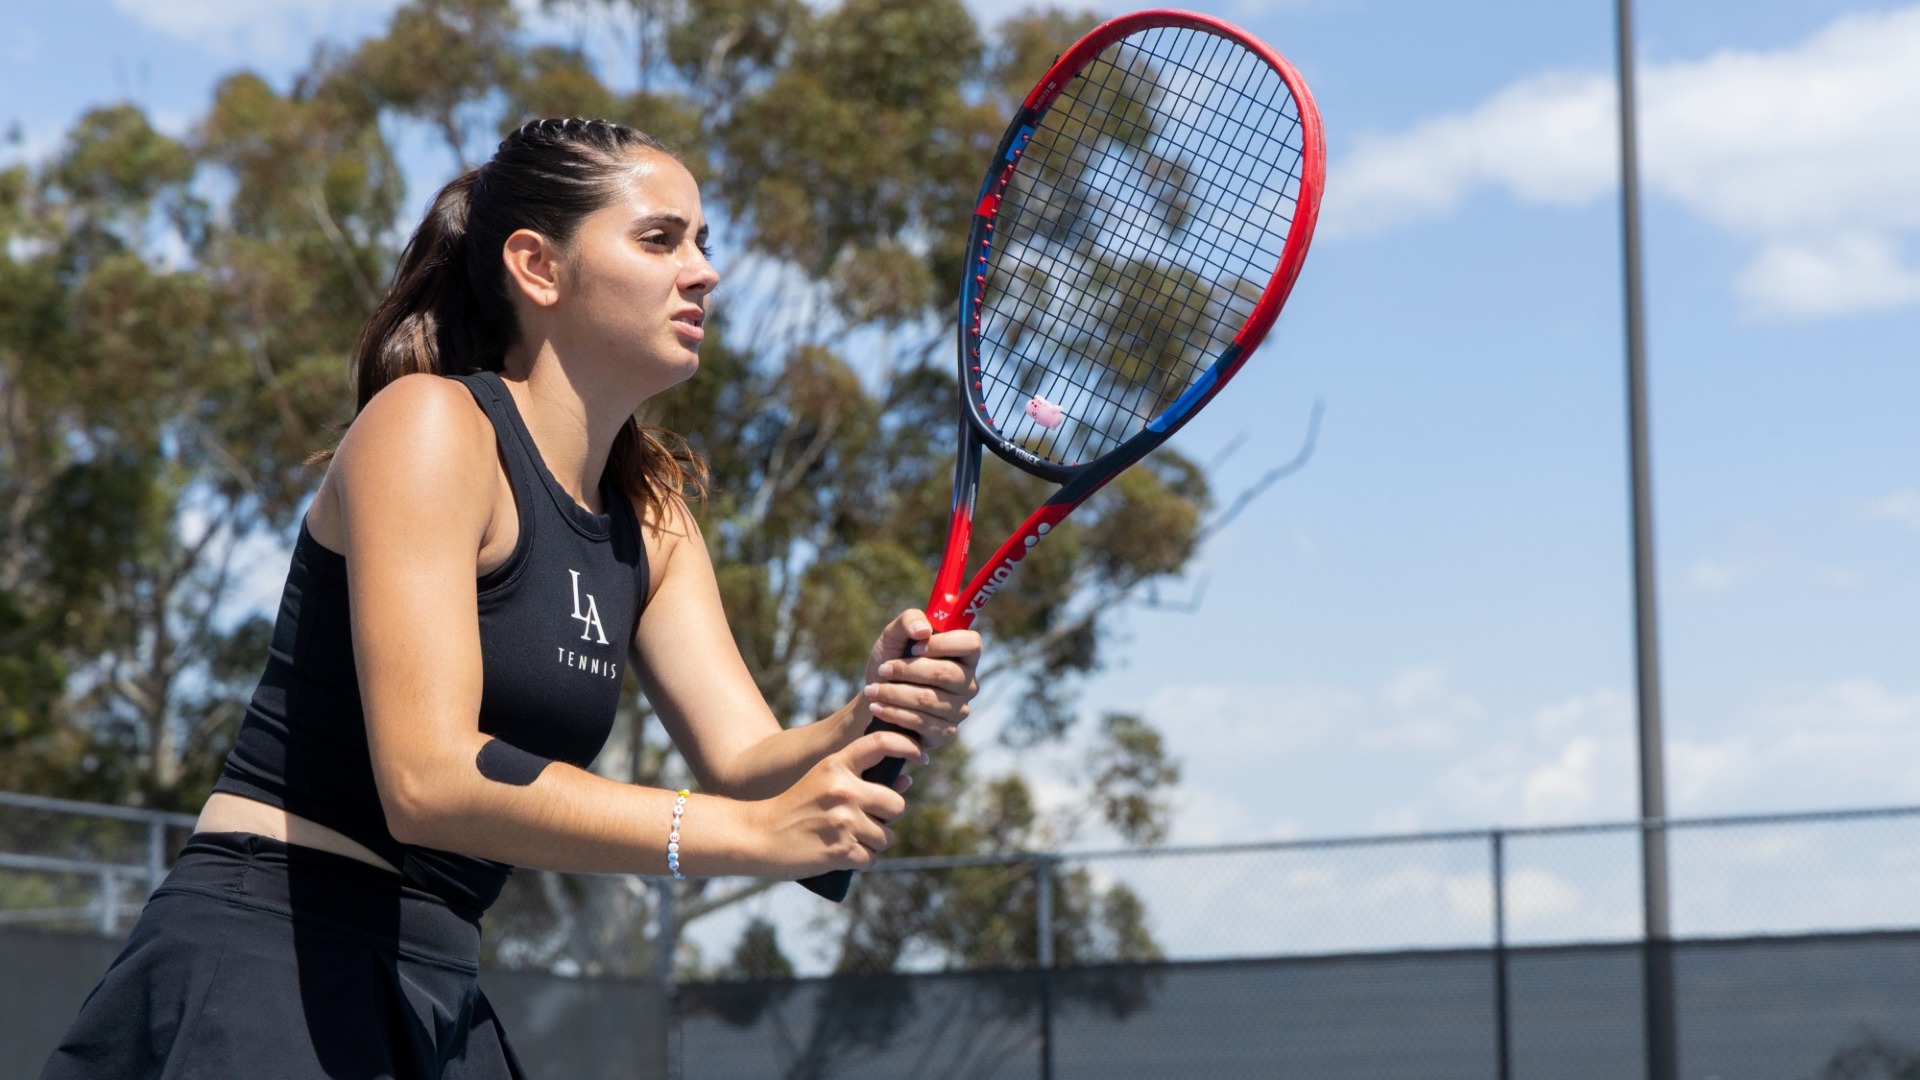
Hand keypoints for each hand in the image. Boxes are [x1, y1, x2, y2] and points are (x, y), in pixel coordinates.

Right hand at [753, 730, 920, 874]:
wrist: (757, 836)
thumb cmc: (795, 808)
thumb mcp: (823, 781)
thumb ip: (863, 778)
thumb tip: (908, 779)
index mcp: (836, 765)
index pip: (881, 742)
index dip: (908, 745)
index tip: (922, 757)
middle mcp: (844, 789)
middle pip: (896, 804)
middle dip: (886, 817)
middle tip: (865, 822)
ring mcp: (844, 821)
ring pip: (886, 836)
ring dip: (873, 843)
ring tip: (848, 840)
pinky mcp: (842, 851)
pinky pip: (872, 858)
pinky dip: (862, 861)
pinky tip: (843, 856)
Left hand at [862, 609, 981, 751]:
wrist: (875, 696)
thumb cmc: (891, 660)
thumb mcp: (894, 635)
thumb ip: (909, 620)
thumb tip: (924, 630)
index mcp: (963, 655)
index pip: (972, 644)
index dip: (945, 644)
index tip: (915, 647)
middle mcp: (967, 683)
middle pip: (946, 674)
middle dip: (908, 670)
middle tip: (882, 669)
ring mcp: (959, 710)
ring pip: (929, 699)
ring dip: (895, 694)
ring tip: (872, 690)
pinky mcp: (945, 732)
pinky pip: (922, 723)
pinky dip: (894, 713)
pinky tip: (877, 707)